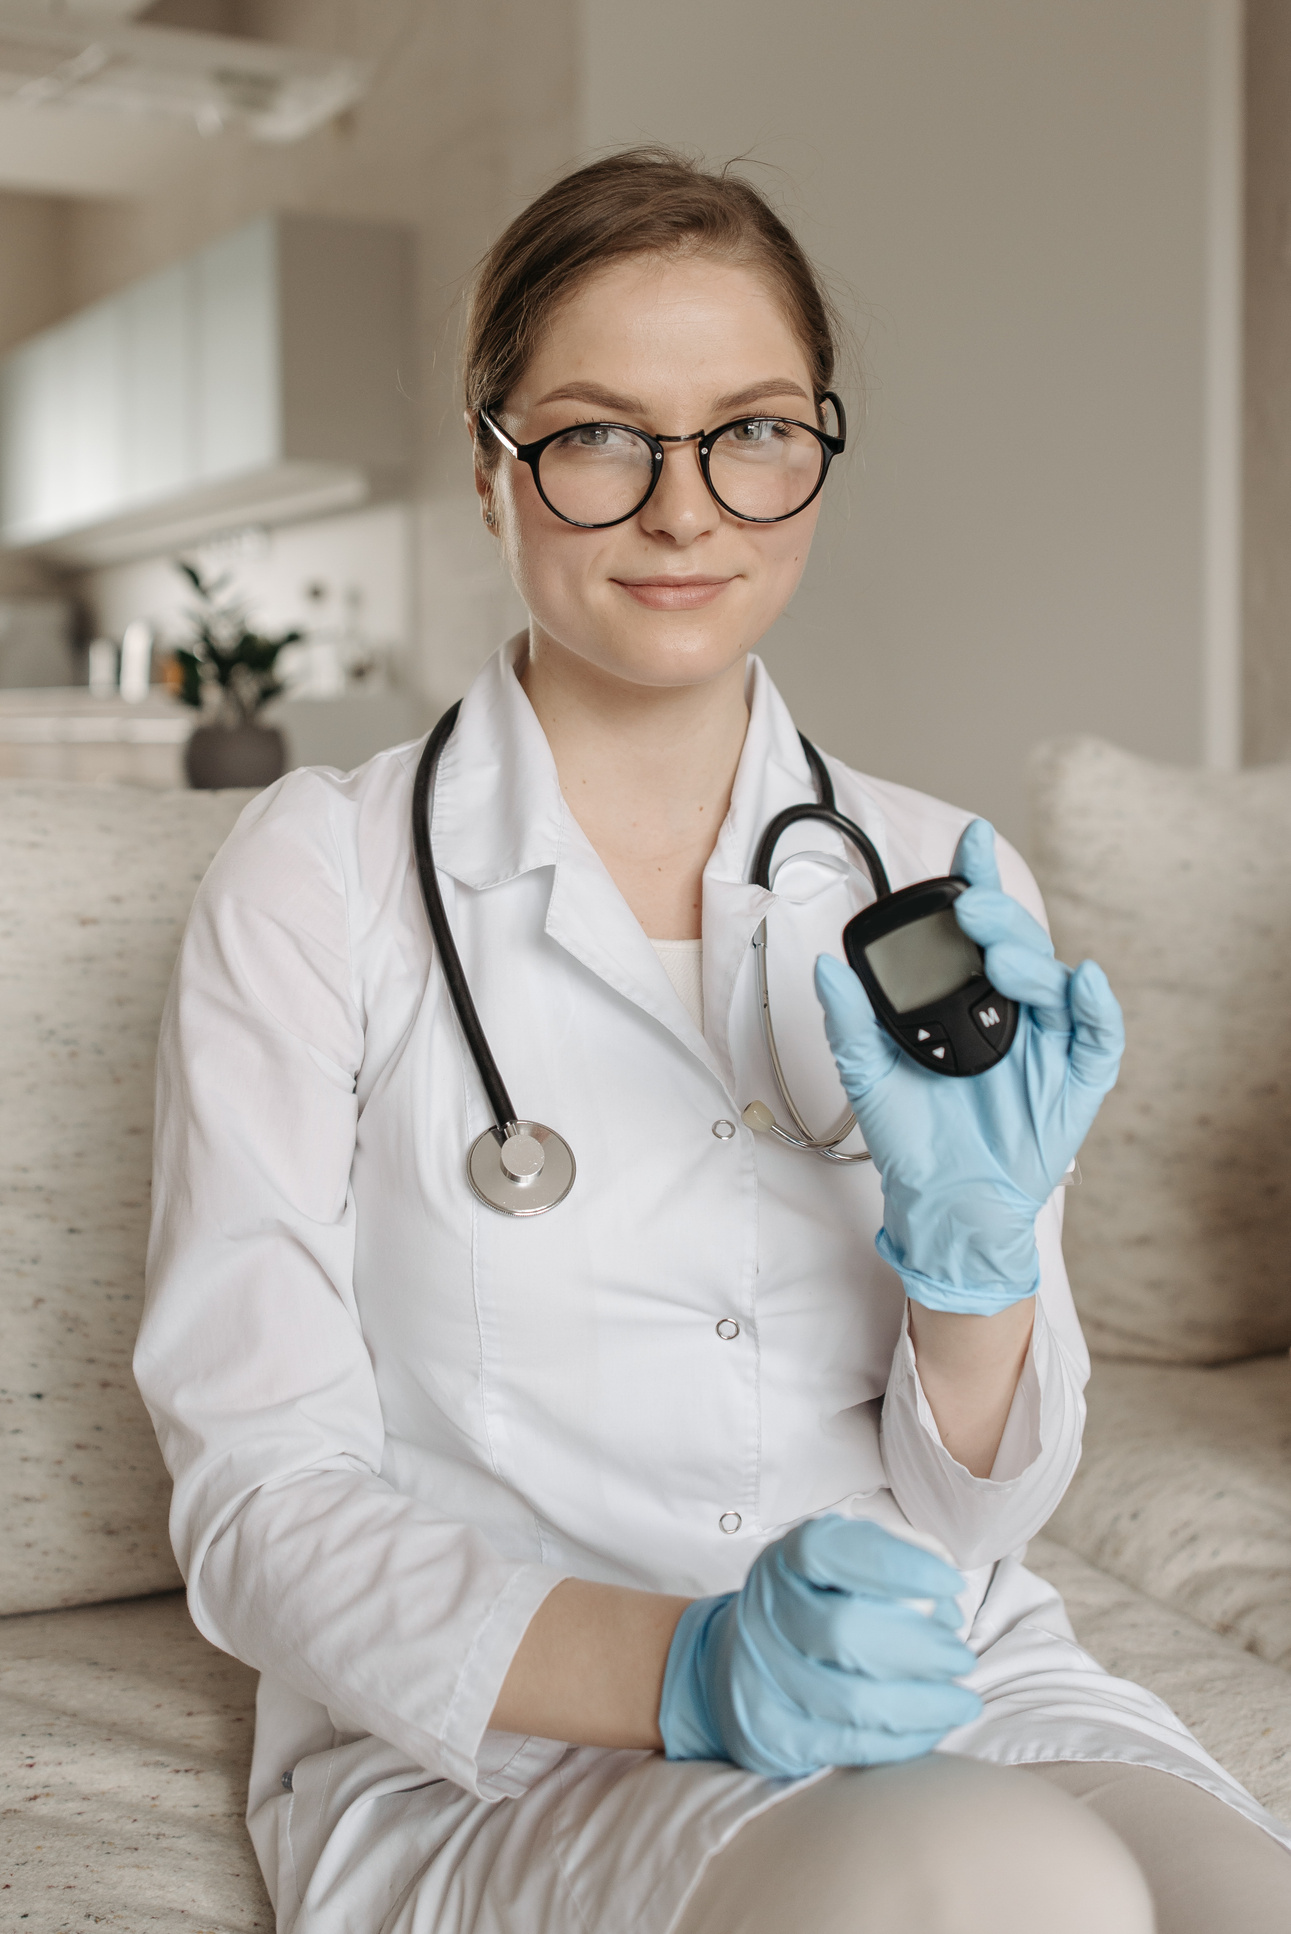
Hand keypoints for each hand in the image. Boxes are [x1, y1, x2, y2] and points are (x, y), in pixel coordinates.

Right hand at [658, 1516, 981, 1778]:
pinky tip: (934, 1727)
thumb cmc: (806, 1609)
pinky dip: (905, 1740)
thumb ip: (887, 1570)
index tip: (949, 1582)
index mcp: (784, 1563)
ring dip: (924, 1704)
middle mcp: (765, 1615)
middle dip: (919, 1647)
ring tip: (962, 1700)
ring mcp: (764, 1679)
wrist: (730, 1669)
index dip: (897, 1565)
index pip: (833, 1552)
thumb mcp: (833, 1570)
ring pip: (854, 1700)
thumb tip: (943, 1609)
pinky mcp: (774, 1735)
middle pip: (845, 1630)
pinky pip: (851, 1745)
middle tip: (960, 1655)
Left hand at [814, 819, 1123, 1314]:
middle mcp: (1014, 1010)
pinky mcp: (1077, 1080)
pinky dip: (1095, 1005)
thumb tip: (825, 966)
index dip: (978, 881)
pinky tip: (1082, 982)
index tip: (968, 838)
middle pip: (1019, 944)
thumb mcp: (869, 1074)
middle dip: (999, 917)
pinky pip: (1099, 1035)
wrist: (945, 1204)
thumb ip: (850, 1019)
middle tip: (973, 908)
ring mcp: (1050, 1042)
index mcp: (968, 996)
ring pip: (1056, 980)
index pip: (977, 928)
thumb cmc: (914, 1137)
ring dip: (1032, 959)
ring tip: (1000, 956)